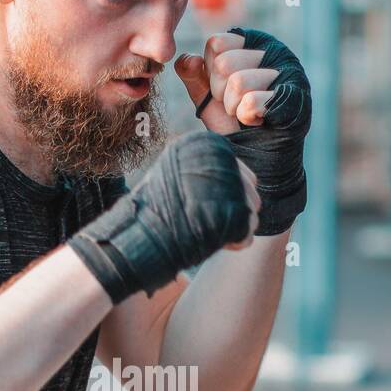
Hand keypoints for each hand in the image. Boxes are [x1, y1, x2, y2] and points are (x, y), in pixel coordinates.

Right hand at [67, 132, 257, 303]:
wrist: (139, 232)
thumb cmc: (153, 207)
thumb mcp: (176, 174)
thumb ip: (204, 172)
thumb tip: (243, 180)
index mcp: (210, 147)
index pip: (242, 174)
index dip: (229, 197)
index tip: (207, 210)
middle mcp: (224, 160)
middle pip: (251, 193)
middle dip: (234, 214)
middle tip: (208, 226)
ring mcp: (232, 185)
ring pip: (251, 214)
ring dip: (233, 230)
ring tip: (207, 233)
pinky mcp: (236, 212)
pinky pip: (248, 233)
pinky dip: (233, 244)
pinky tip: (211, 243)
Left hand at [176, 26, 311, 235]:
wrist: (256, 158)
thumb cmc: (232, 123)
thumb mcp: (207, 97)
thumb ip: (193, 75)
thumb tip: (187, 60)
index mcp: (251, 43)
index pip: (216, 44)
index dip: (211, 72)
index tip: (222, 88)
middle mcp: (273, 51)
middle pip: (224, 64)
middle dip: (221, 93)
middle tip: (234, 106)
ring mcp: (289, 72)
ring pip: (237, 82)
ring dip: (234, 107)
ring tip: (245, 114)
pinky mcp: (296, 97)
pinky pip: (251, 102)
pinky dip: (247, 117)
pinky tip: (258, 121)